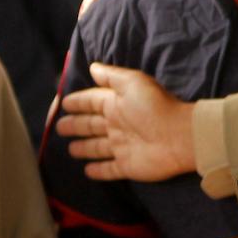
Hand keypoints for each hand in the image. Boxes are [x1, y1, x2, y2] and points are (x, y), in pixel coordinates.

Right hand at [57, 63, 195, 181]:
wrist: (179, 136)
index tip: (63, 103)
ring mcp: (122, 147)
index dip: (78, 102)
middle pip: (91, 125)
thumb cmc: (154, 107)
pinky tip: (87, 171)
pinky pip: (109, 169)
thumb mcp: (132, 82)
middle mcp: (118, 125)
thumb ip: (111, 75)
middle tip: (59, 127)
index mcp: (117, 104)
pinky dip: (98, 170)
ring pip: (97, 147)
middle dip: (76, 125)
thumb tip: (93, 67)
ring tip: (70, 150)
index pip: (92, 101)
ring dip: (84, 148)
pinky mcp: (127, 166)